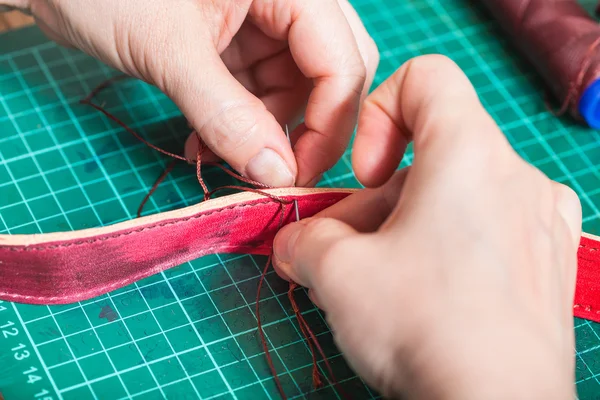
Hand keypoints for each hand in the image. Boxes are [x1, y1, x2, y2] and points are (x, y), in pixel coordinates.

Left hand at [21, 0, 377, 186]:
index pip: (342, 60)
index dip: (329, 125)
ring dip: (262, 132)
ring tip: (215, 153)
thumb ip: (227, 114)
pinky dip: (238, 123)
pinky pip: (259, 91)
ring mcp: (263, 20)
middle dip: (305, 128)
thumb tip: (277, 175)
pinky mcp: (237, 41)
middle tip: (271, 173)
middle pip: (331, 73)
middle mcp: (288, 0)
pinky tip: (204, 139)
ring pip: (295, 89)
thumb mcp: (169, 49)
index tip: (295, 176)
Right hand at [273, 55, 581, 398]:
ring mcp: (541, 220)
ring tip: (377, 282)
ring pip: (455, 195)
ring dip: (405, 227)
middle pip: (430, 153)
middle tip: (344, 252)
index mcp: (470, 153)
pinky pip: (487, 229)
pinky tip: (425, 293)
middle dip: (375, 200)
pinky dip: (446, 246)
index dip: (378, 112)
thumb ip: (302, 238)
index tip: (362, 173)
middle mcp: (517, 175)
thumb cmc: (425, 327)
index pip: (427, 78)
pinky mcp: (548, 262)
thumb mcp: (335, 272)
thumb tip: (295, 241)